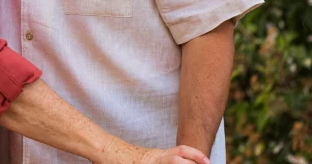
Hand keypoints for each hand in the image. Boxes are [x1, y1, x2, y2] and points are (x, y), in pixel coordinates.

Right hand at [92, 137, 208, 163]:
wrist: (104, 149)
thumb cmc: (122, 156)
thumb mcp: (145, 158)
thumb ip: (157, 159)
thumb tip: (175, 158)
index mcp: (158, 155)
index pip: (181, 151)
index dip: (195, 155)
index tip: (207, 161)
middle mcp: (155, 158)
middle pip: (178, 158)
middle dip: (193, 162)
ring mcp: (147, 162)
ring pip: (170, 162)